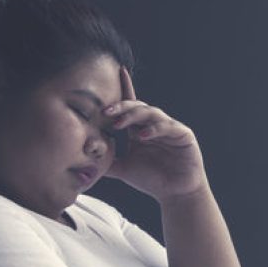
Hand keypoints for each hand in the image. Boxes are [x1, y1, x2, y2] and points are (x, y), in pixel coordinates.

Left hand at [102, 67, 208, 202]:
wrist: (176, 194)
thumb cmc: (153, 180)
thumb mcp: (124, 169)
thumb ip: (108, 162)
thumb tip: (84, 159)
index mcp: (140, 130)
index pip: (131, 106)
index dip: (125, 89)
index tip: (116, 72)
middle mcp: (154, 125)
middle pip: (138, 107)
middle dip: (121, 107)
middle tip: (105, 111)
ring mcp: (170, 128)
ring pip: (151, 113)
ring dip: (134, 116)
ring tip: (119, 124)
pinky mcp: (183, 135)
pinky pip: (168, 127)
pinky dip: (155, 129)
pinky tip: (142, 136)